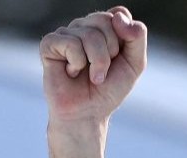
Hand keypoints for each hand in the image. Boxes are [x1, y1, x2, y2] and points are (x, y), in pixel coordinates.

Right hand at [40, 7, 148, 124]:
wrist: (87, 115)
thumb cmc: (108, 91)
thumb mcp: (134, 64)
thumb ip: (137, 37)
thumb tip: (118, 16)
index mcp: (103, 28)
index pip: (119, 14)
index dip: (124, 37)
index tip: (119, 58)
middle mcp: (83, 26)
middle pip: (105, 20)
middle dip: (111, 52)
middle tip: (103, 70)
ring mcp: (65, 34)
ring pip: (89, 34)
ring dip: (97, 63)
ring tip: (90, 76)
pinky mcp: (49, 44)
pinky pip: (70, 43)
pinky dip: (77, 63)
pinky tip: (71, 73)